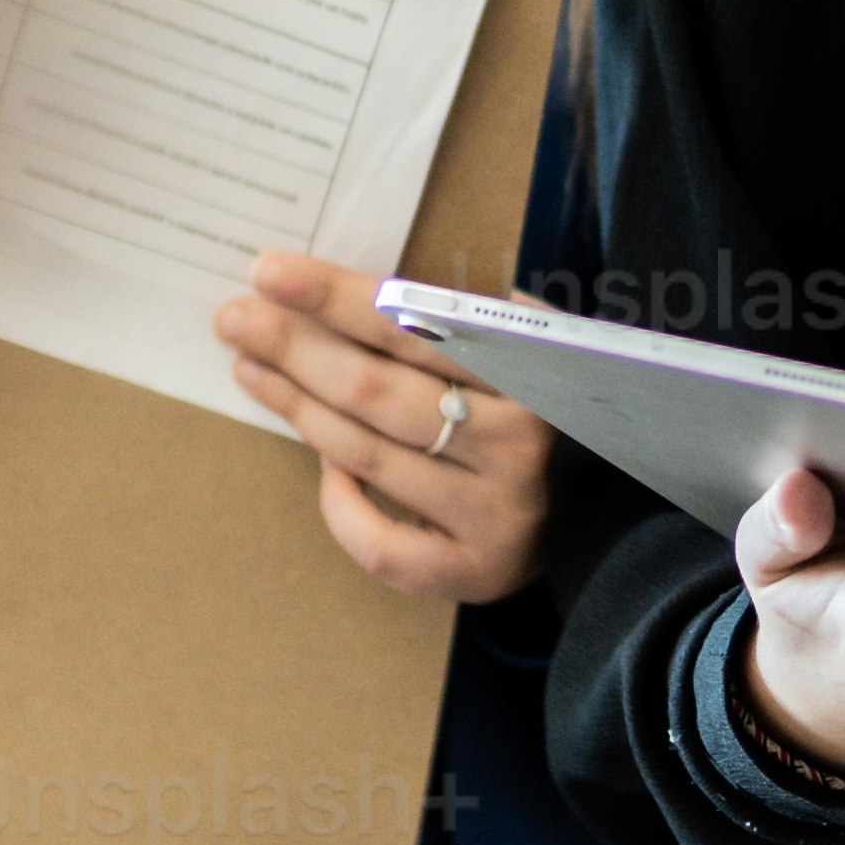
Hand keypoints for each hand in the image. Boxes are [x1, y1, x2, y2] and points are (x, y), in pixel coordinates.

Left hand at [214, 253, 555, 605]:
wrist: (609, 508)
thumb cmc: (544, 406)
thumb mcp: (527, 342)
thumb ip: (462, 314)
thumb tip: (342, 285)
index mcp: (532, 370)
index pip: (414, 325)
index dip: (335, 297)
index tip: (270, 272)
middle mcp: (517, 444)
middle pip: (377, 390)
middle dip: (295, 348)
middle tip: (235, 318)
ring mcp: (496, 514)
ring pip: (367, 457)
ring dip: (298, 407)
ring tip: (250, 367)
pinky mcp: (475, 572)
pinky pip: (380, 544)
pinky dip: (340, 503)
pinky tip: (322, 467)